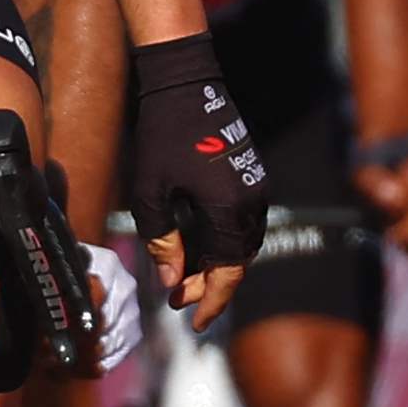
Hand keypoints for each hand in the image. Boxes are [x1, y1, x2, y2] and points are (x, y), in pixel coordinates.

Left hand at [119, 31, 270, 298]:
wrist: (185, 82)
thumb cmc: (161, 135)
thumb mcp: (150, 193)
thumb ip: (161, 241)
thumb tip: (171, 281)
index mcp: (229, 209)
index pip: (227, 273)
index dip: (211, 302)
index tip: (194, 324)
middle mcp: (252, 201)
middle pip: (239, 261)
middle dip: (210, 285)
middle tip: (178, 298)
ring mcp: (256, 186)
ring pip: (245, 243)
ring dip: (219, 264)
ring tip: (185, 276)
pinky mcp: (252, 174)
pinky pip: (245, 221)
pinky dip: (226, 241)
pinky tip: (199, 245)